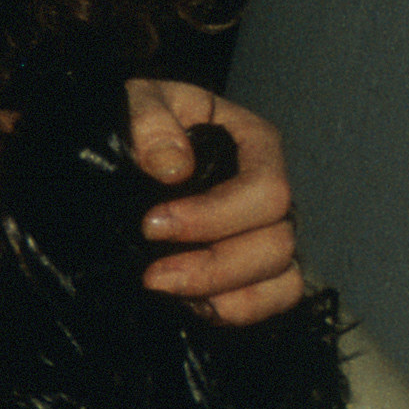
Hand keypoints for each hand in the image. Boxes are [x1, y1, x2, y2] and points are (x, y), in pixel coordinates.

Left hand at [124, 79, 303, 324]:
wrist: (126, 148)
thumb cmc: (141, 120)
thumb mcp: (139, 100)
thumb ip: (150, 121)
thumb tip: (174, 168)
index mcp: (253, 144)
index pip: (265, 190)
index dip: (213, 216)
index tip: (152, 225)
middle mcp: (269, 190)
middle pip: (277, 240)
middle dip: (215, 266)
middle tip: (153, 275)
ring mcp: (265, 229)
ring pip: (282, 275)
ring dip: (224, 292)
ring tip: (166, 291)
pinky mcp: (253, 264)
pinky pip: (278, 296)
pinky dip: (242, 309)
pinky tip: (193, 307)